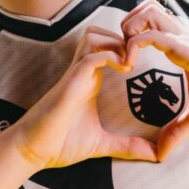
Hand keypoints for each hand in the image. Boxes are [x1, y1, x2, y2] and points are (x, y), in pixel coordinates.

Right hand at [9, 25, 159, 169]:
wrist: (32, 150)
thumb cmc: (60, 143)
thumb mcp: (102, 144)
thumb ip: (128, 146)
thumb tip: (156, 155)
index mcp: (89, 80)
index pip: (107, 47)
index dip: (126, 46)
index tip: (146, 62)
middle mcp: (82, 72)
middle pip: (100, 33)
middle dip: (123, 37)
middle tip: (140, 56)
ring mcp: (75, 74)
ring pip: (94, 36)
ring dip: (116, 42)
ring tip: (131, 62)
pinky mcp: (71, 82)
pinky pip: (91, 56)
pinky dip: (110, 56)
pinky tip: (125, 70)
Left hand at [121, 0, 188, 160]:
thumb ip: (176, 131)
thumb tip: (161, 155)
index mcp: (179, 45)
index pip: (151, 21)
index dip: (133, 33)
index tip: (126, 61)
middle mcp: (178, 35)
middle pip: (146, 7)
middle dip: (127, 24)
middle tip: (123, 52)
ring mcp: (180, 38)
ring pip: (146, 11)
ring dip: (129, 29)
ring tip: (126, 55)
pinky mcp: (182, 46)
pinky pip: (148, 35)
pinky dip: (132, 45)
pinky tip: (130, 66)